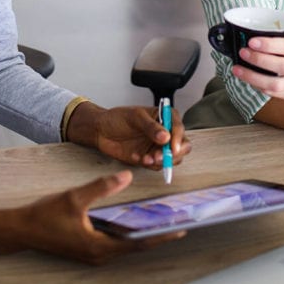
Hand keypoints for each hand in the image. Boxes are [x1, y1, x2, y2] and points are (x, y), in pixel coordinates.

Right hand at [12, 171, 185, 263]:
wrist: (21, 230)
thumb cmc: (45, 215)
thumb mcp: (75, 197)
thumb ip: (103, 186)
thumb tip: (127, 176)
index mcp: (100, 246)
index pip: (138, 243)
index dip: (161, 235)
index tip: (180, 229)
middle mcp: (99, 255)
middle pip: (135, 246)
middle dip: (156, 234)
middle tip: (177, 223)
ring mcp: (93, 254)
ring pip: (125, 245)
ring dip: (141, 234)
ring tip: (160, 221)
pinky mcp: (88, 249)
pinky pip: (114, 243)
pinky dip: (126, 233)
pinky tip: (132, 221)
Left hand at [67, 103, 190, 169]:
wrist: (101, 131)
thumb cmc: (117, 118)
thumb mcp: (134, 117)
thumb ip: (150, 127)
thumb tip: (166, 137)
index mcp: (164, 117)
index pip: (179, 128)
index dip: (178, 139)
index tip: (172, 147)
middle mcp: (164, 132)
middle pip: (182, 146)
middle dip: (172, 154)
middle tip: (159, 157)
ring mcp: (157, 146)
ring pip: (171, 159)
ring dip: (160, 161)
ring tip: (145, 158)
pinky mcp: (150, 158)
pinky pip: (157, 165)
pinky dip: (149, 164)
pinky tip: (137, 157)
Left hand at [232, 33, 283, 100]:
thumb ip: (283, 38)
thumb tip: (249, 34)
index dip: (269, 45)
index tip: (251, 41)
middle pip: (283, 66)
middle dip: (258, 60)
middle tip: (242, 53)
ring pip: (276, 84)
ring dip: (253, 77)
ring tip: (238, 69)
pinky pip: (276, 94)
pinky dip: (259, 86)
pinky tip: (249, 79)